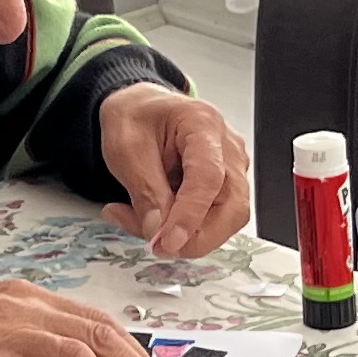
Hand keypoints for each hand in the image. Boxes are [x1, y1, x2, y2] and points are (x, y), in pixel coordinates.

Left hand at [93, 83, 253, 257]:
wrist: (141, 111)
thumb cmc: (135, 119)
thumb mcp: (125, 148)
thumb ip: (145, 190)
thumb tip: (159, 231)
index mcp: (203, 125)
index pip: (208, 177)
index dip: (190, 215)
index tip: (167, 242)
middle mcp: (228, 149)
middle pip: (232, 207)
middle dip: (195, 238)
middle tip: (156, 245)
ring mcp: (232, 170)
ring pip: (225, 222)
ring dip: (185, 237)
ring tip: (141, 222)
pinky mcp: (225, 189)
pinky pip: (213, 222)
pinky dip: (184, 231)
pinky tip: (153, 219)